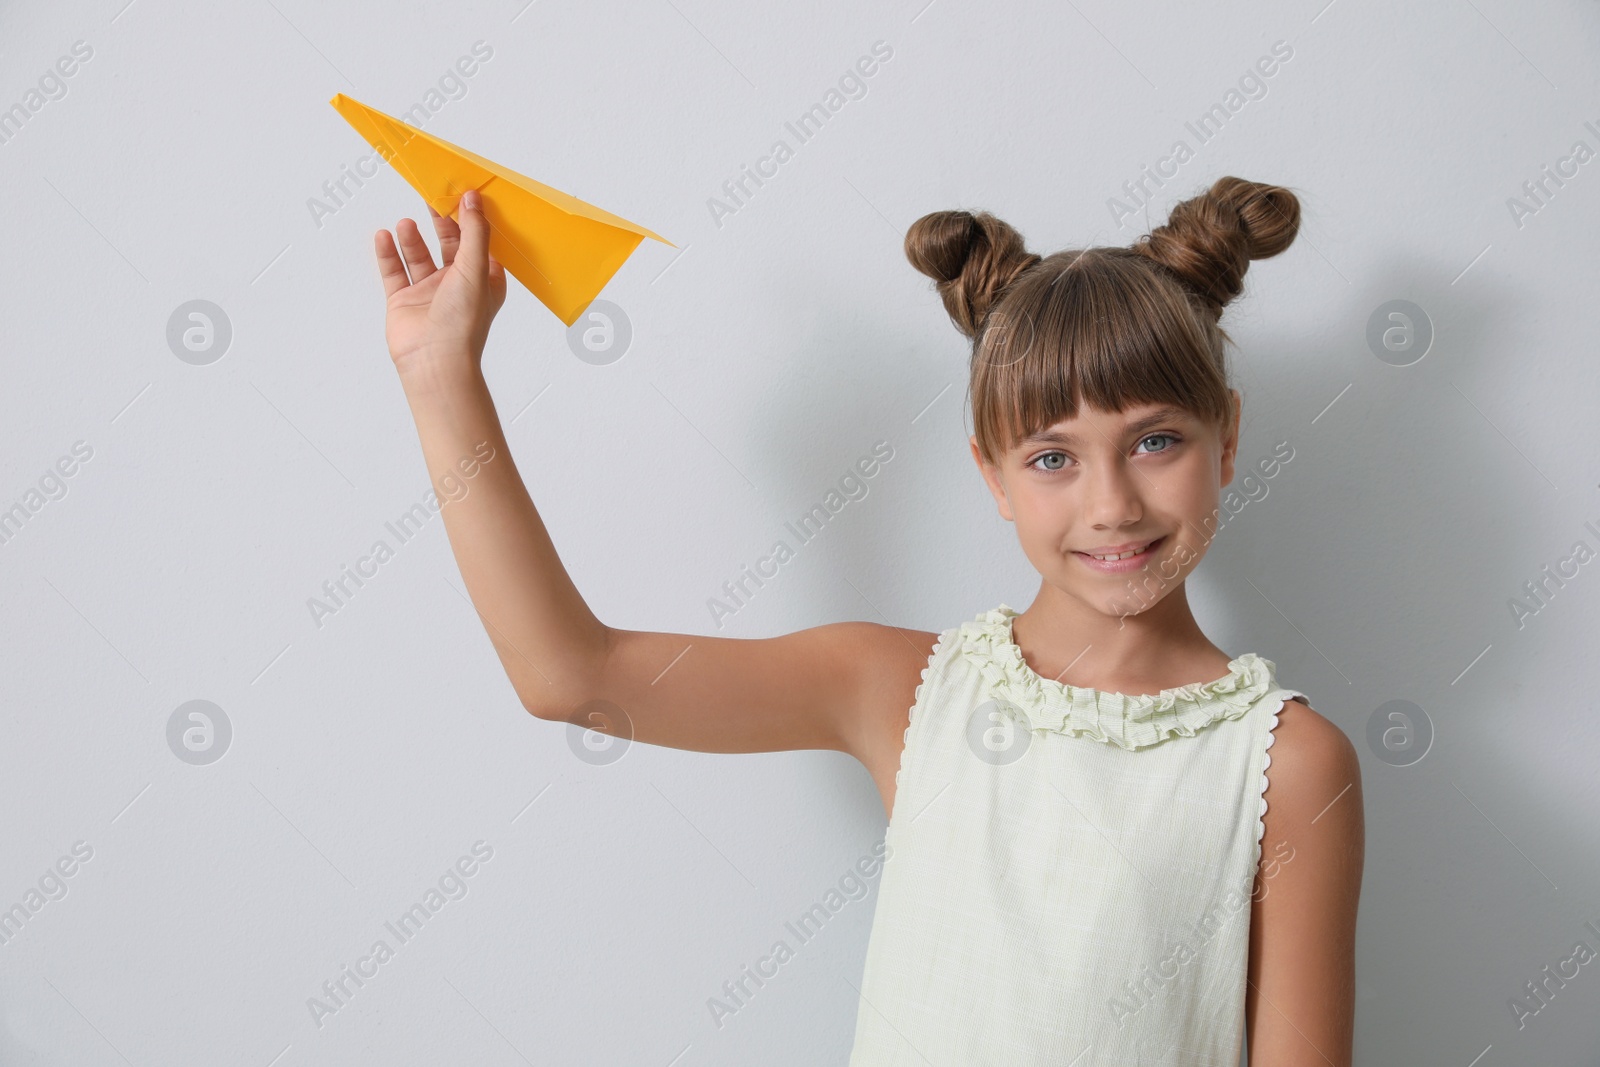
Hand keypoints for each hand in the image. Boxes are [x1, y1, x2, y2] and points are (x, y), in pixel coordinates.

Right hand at [375, 188, 507, 381]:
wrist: (434, 361)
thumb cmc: (463, 323)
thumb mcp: (476, 269)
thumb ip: (474, 232)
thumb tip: (473, 199)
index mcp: (484, 280)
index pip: (479, 242)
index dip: (472, 220)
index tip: (463, 193)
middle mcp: (458, 286)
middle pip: (449, 244)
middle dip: (441, 221)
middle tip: (430, 196)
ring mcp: (429, 293)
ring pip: (419, 256)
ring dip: (413, 238)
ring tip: (407, 223)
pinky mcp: (404, 301)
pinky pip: (394, 271)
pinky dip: (389, 253)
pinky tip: (384, 236)